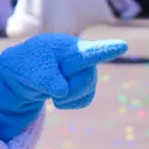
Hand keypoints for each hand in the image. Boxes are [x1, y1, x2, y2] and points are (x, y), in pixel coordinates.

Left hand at [0, 35, 127, 141]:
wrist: (26, 71)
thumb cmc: (29, 65)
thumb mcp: (31, 71)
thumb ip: (46, 79)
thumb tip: (62, 91)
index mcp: (69, 48)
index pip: (90, 51)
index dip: (107, 49)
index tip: (122, 45)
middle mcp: (83, 57)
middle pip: (86, 80)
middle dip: (68, 88)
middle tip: (50, 86)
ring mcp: (86, 71)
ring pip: (85, 92)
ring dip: (66, 97)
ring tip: (52, 88)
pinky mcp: (85, 84)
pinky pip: (84, 100)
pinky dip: (69, 103)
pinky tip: (58, 96)